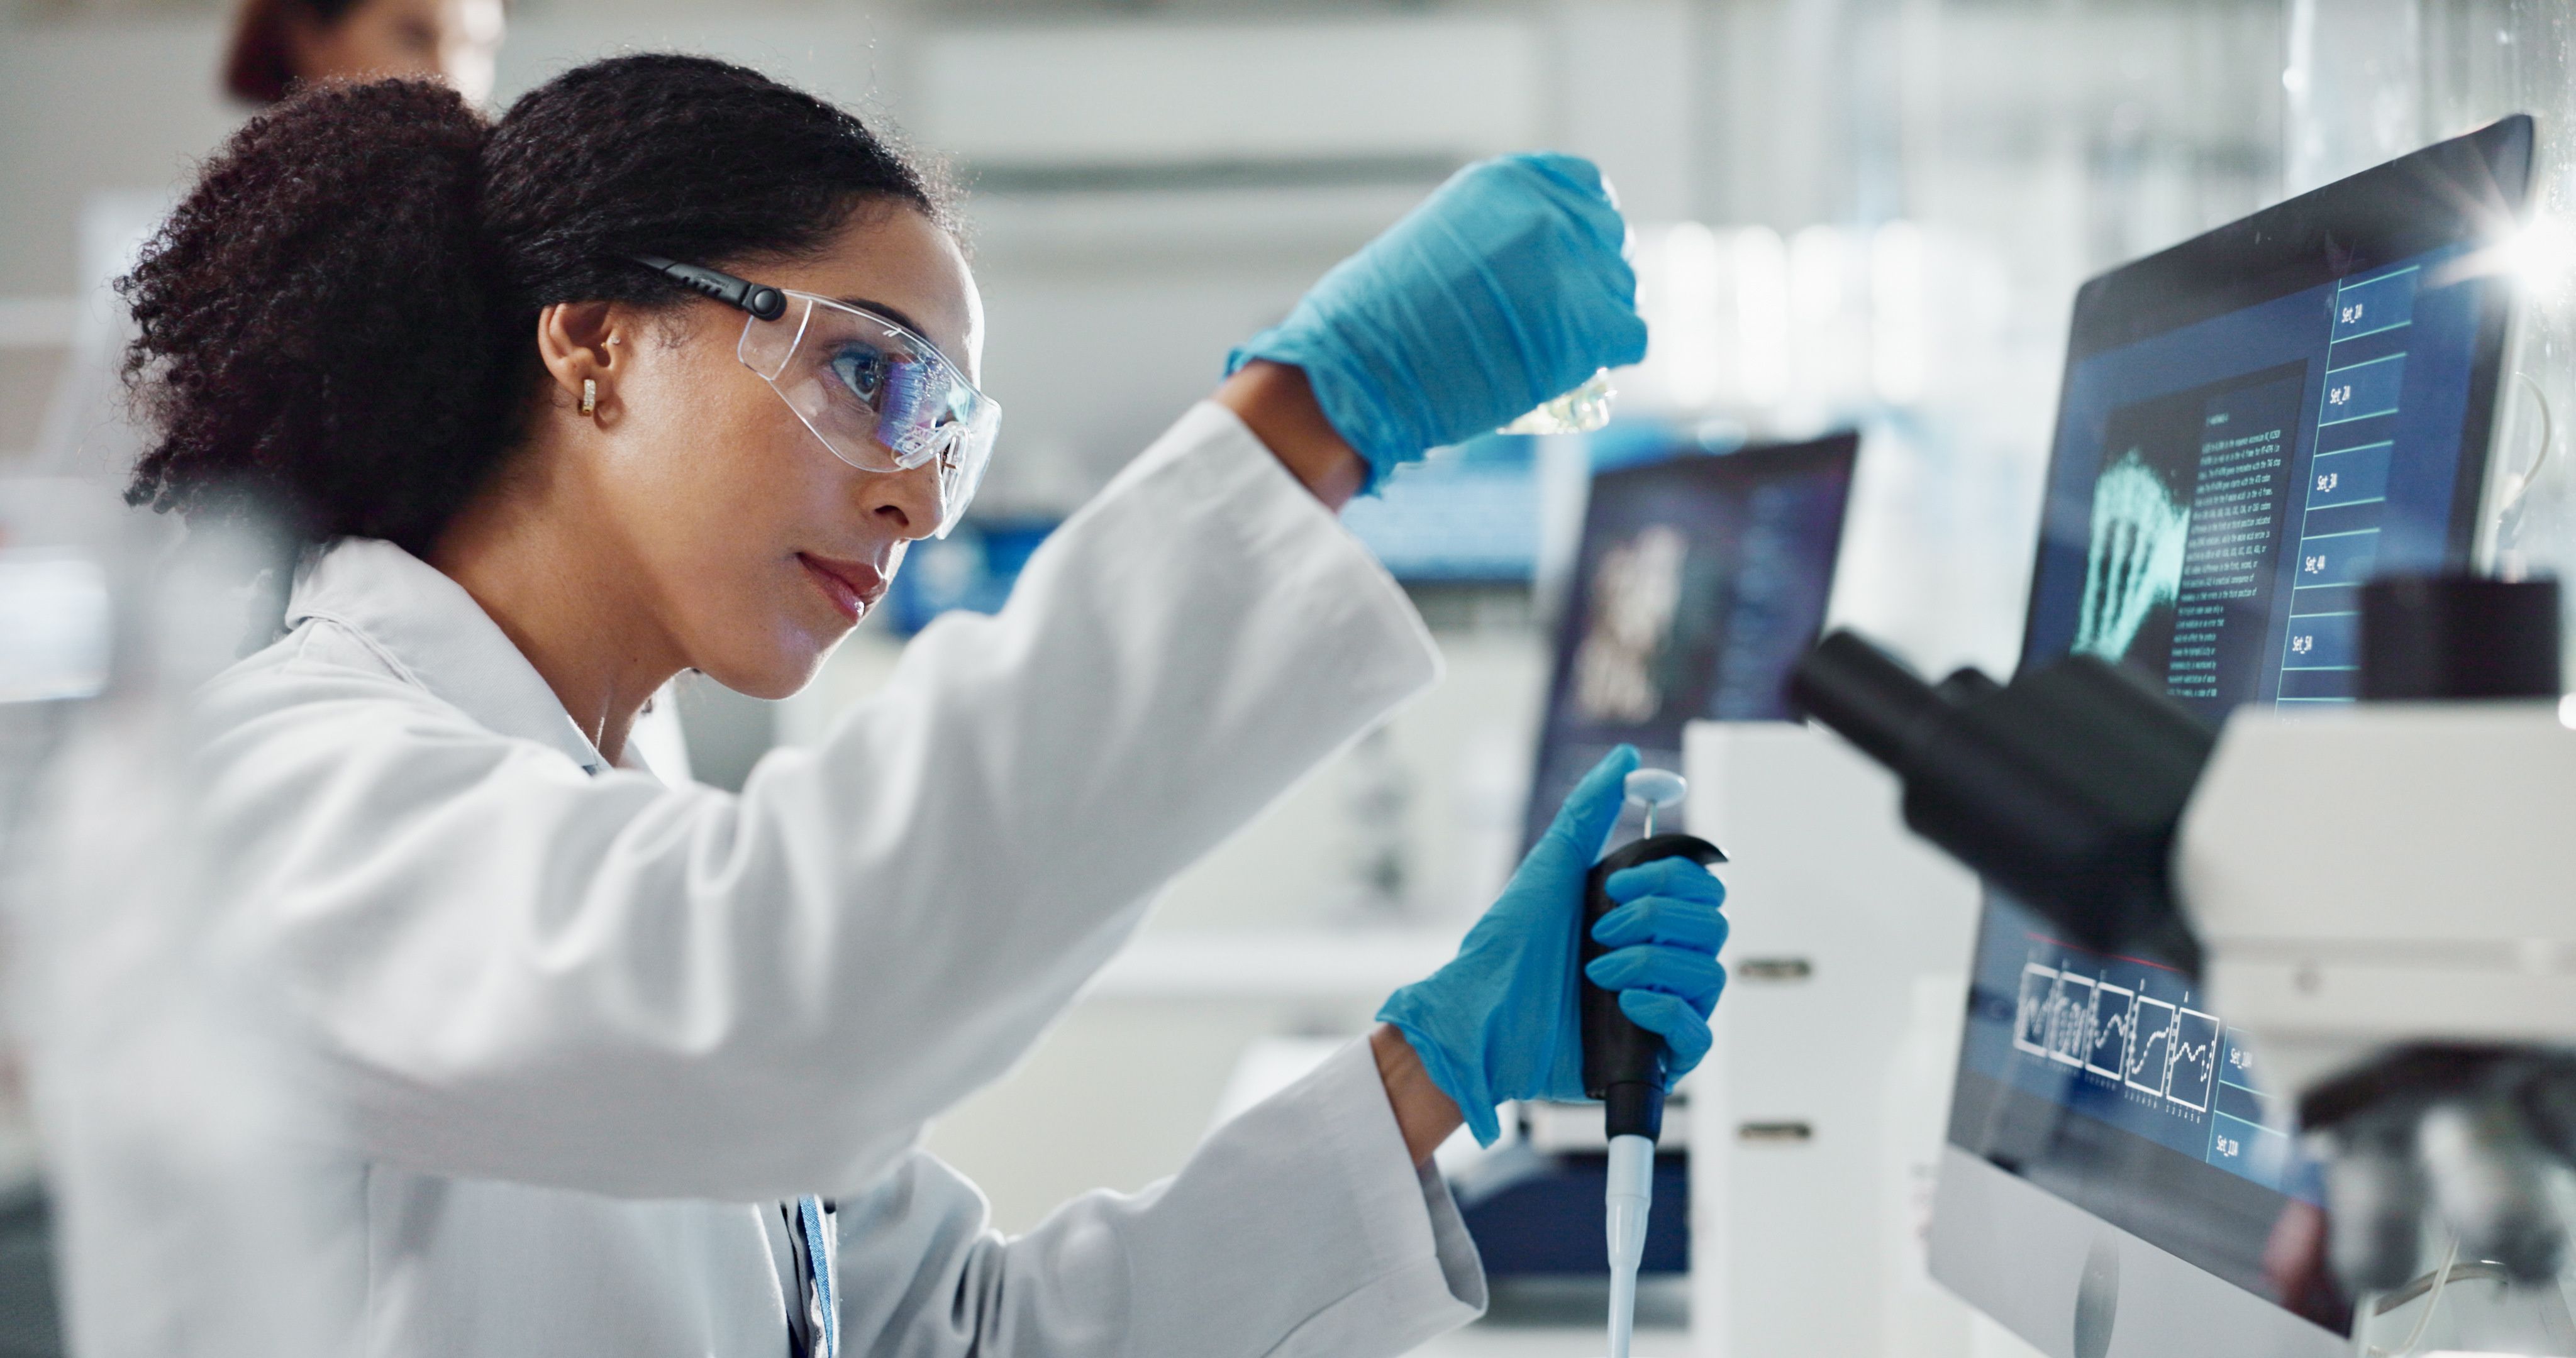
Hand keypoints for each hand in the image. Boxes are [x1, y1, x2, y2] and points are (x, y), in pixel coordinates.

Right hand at [1226, 153, 1647, 488]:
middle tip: (1562, 318)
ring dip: (1597, 319)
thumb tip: (1527, 270)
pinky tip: (1568, 372)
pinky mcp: (1592, 324)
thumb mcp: (1437, 243)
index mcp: (1508, 182)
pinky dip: (1604, 358)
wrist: (1363, 369)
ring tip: (1555, 350)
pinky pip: (1630, 336)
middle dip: (1591, 277)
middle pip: (1608, 238)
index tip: (1567, 262)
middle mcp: (1550, 211)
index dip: (1580, 230)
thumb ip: (1492, 239)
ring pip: (1622, 289)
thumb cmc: (1377, 320)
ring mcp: (1576, 265)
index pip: (1583, 187)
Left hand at [1375, 746, 1728, 1144]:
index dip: (1670, 879)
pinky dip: (1668, 1011)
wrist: (1479, 1017)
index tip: (1614, 884)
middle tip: (1600, 931)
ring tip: (1597, 972)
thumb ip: (1590, 810)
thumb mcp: (1550, 868)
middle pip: (1714, 925)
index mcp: (1645, 917)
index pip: (1702, 887)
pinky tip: (1626, 1003)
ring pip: (1710, 973)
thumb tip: (1627, 760)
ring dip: (1651, 963)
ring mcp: (1662, 1008)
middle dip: (1658, 920)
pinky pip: (1700, 1033)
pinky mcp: (1656, 1056)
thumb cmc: (1507, 946)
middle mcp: (1661, 960)